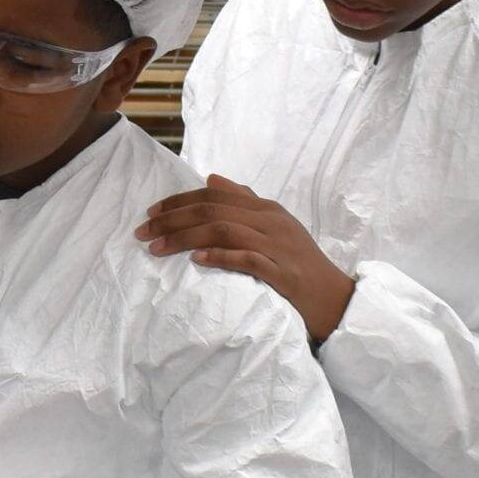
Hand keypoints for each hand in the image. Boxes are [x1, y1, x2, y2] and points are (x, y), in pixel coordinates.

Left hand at [136, 174, 356, 341]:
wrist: (336, 300)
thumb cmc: (299, 264)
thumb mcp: (274, 227)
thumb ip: (244, 201)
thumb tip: (212, 178)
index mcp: (266, 209)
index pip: (215, 194)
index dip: (179, 201)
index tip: (150, 212)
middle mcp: (271, 222)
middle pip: (213, 210)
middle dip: (172, 219)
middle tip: (142, 231)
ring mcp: (278, 247)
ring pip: (225, 231)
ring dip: (185, 238)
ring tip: (157, 248)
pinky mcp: (284, 274)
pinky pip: (248, 260)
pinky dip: (220, 257)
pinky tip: (197, 259)